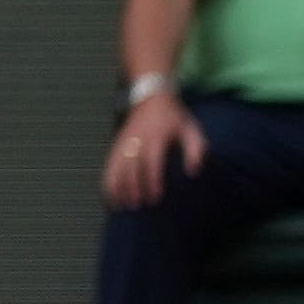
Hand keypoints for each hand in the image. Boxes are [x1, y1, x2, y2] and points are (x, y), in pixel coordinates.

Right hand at [104, 88, 204, 208]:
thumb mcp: (191, 129)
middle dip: (133, 187)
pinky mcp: (117, 144)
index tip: (156, 197)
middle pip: (130, 167)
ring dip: (117, 186)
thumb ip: (196, 149)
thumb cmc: (175, 118)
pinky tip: (109, 195)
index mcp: (156, 138)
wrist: (151, 97)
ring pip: (116, 166)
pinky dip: (107, 180)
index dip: (152, 180)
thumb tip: (194, 171)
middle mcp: (137, 141)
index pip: (152, 162)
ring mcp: (124, 142)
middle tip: (139, 205)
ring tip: (121, 205)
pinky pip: (109, 164)